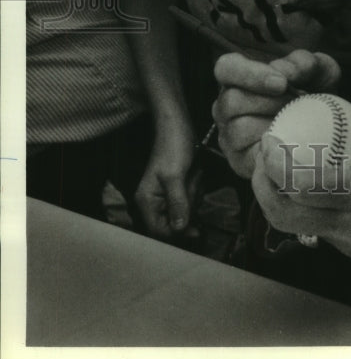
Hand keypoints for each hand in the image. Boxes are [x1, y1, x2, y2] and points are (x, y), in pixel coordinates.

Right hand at [135, 115, 198, 238]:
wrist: (178, 125)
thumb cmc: (173, 146)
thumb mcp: (175, 175)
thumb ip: (177, 202)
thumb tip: (180, 228)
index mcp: (147, 201)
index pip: (160, 231)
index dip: (178, 233)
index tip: (196, 228)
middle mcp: (154, 201)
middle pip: (175, 222)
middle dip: (188, 206)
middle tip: (191, 184)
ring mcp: (166, 194)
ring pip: (185, 210)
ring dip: (194, 195)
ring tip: (193, 175)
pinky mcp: (178, 188)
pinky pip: (190, 199)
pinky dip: (196, 189)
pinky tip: (195, 175)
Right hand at [212, 49, 341, 178]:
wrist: (325, 125)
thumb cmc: (313, 90)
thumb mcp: (317, 70)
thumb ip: (302, 63)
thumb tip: (284, 72)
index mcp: (237, 75)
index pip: (227, 67)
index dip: (250, 74)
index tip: (281, 83)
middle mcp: (226, 105)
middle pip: (231, 101)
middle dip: (269, 103)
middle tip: (297, 104)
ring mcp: (229, 134)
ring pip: (238, 130)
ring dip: (272, 125)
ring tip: (296, 122)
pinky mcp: (240, 161)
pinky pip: (250, 157)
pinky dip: (274, 150)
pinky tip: (293, 142)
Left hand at [253, 125, 350, 274]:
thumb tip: (332, 120)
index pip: (307, 186)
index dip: (277, 166)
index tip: (269, 141)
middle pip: (286, 215)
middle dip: (262, 185)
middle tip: (260, 155)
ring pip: (295, 226)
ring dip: (275, 198)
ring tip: (273, 168)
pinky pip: (316, 228)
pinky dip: (300, 205)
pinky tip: (302, 182)